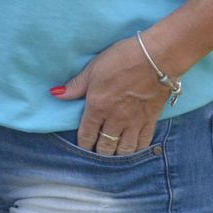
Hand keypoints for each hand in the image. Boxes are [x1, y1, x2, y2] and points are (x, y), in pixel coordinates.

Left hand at [51, 36, 171, 155]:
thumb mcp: (93, 69)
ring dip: (118, 154)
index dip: (84, 144)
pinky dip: (138, 149)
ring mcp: (135, 122)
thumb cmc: (121, 60)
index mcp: (98, 107)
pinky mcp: (152, 120)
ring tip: (114, 152)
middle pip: (106, 146)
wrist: (156, 59)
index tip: (83, 147)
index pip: (87, 134)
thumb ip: (76, 86)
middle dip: (100, 152)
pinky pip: (144, 142)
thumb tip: (56, 94)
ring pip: (125, 149)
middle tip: (97, 151)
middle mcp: (116, 119)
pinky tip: (134, 147)